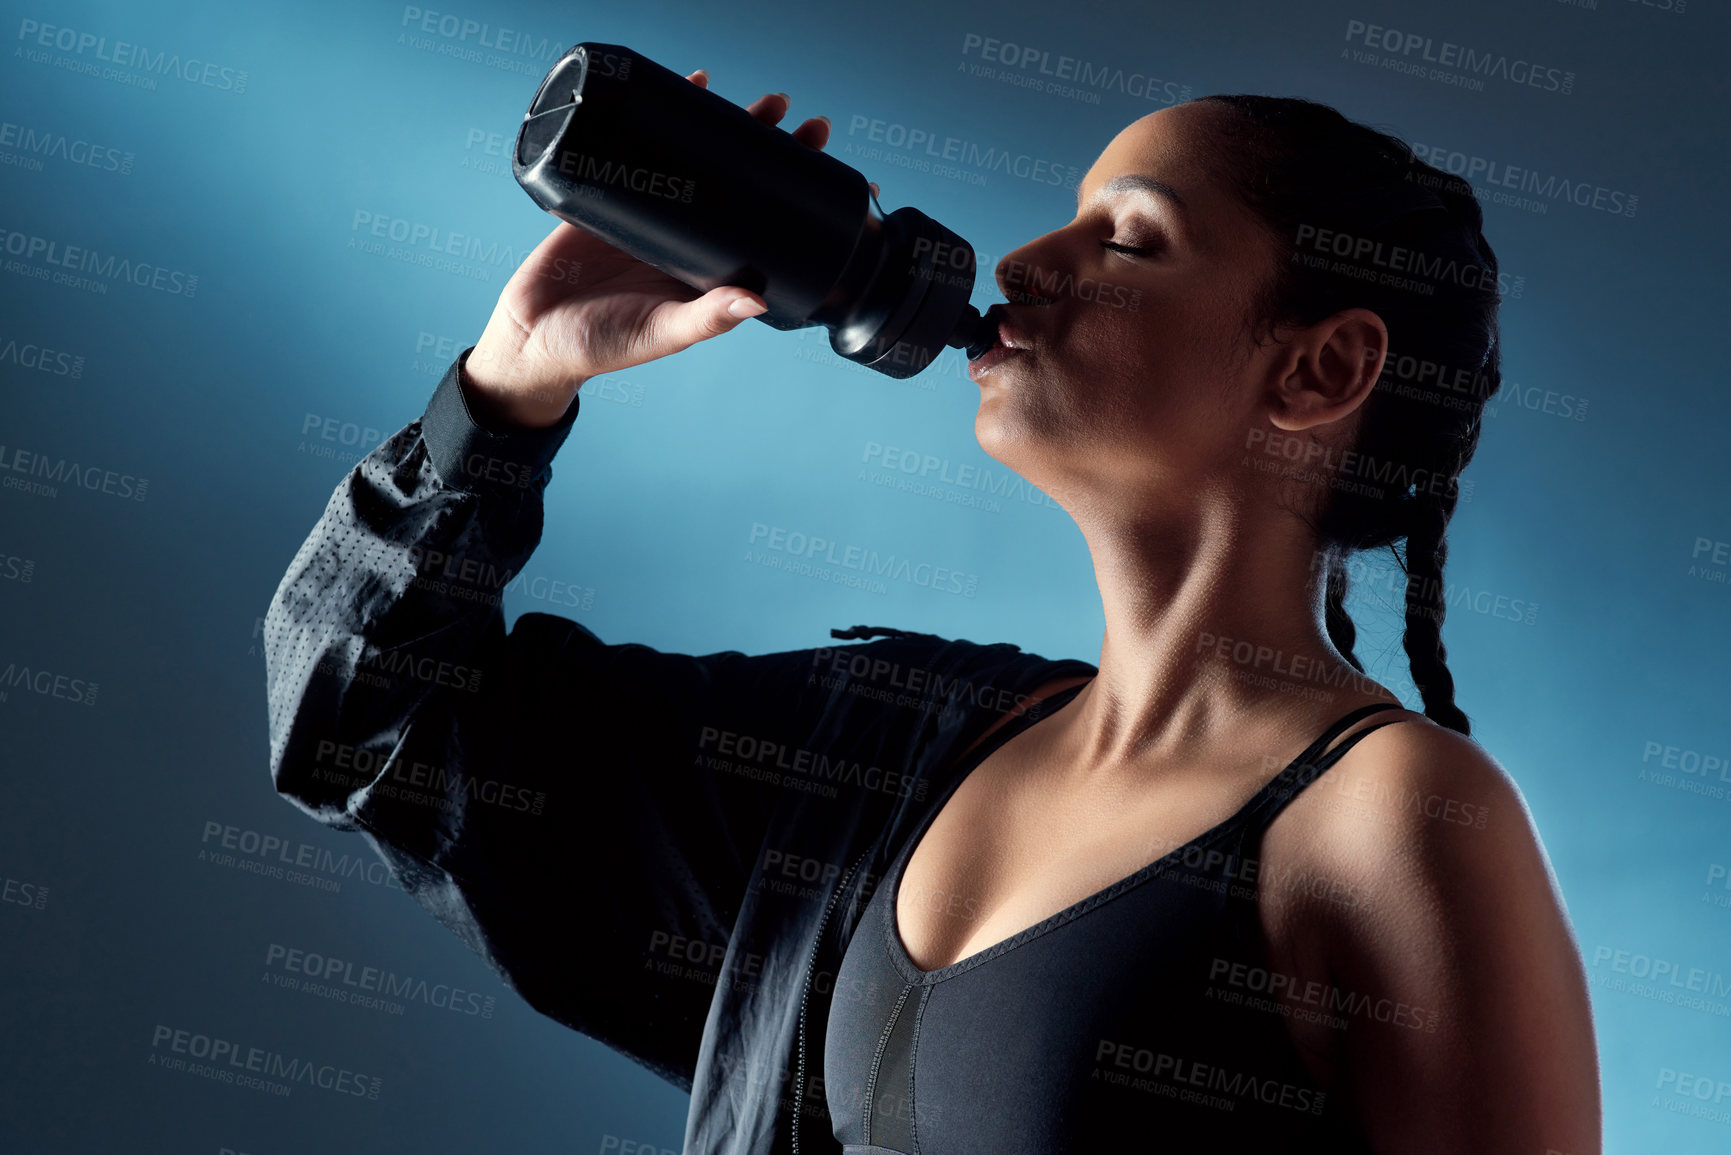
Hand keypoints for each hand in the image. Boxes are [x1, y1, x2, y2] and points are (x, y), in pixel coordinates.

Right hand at [462, 70, 870, 429]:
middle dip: (779, 153)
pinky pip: (648, 147)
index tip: (835, 176)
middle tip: (810, 125)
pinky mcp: (614, 193)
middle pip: (745, 186)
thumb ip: (706, 318)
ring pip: (705, 161)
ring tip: (768, 103)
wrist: (532, 335)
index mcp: (709, 272)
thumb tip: (758, 301)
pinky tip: (694, 86)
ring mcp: (654, 212)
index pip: (769, 230)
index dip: (802, 204)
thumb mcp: (661, 333)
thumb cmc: (602, 346)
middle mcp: (690, 239)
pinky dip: (671, 116)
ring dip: (736, 129)